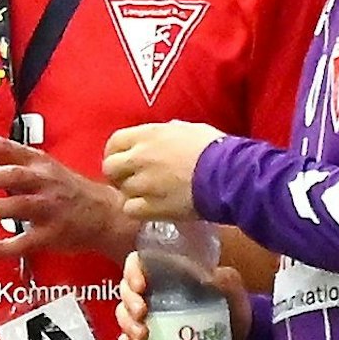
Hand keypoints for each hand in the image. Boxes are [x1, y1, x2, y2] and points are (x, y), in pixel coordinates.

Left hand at [0, 136, 134, 258]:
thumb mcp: (35, 168)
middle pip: (14, 176)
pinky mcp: (53, 235)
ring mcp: (50, 209)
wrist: (105, 214)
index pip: (5, 148)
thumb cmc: (63, 188)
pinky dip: (2, 249)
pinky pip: (25, 243)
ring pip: (18, 208)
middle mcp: (44, 182)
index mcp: (37, 163)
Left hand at [102, 121, 226, 221]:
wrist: (228, 174)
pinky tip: (151, 208)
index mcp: (148, 135)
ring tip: (149, 195)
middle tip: (132, 180)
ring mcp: (143, 183)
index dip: (115, 152)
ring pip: (121, 190)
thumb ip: (168, 132)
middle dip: (118, 175)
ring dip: (132, 193)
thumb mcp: (188, 129)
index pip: (114, 142)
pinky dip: (138, 210)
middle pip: (110, 168)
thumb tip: (164, 134)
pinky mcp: (152, 206)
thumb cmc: (215, 148)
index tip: (123, 160)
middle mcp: (140, 157)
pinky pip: (130, 209)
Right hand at [114, 251, 250, 339]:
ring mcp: (151, 320)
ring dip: (127, 325)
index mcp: (168, 273)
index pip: (139, 263)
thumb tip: (213, 277)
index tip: (140, 286)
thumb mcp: (233, 288)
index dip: (132, 271)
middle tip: (141, 314)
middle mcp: (154, 294)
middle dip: (128, 303)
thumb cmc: (234, 310)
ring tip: (142, 336)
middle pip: (126, 291)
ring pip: (124, 317)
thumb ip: (225, 280)